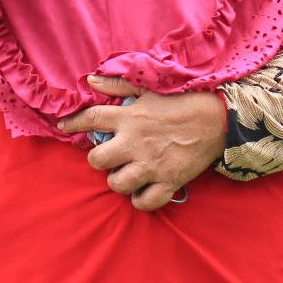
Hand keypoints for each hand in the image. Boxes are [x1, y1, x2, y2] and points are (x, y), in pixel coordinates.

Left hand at [58, 75, 225, 211]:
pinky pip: (144, 202)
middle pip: (97, 160)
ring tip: (126, 173)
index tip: (63, 126)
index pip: (90, 119)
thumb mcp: (149, 87)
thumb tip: (91, 80)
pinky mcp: (168, 181)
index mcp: (129, 118)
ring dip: (118, 180)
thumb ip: (118, 85)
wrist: (218, 118)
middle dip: (99, 159)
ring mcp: (151, 165)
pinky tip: (142, 189)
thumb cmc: (182, 101)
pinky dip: (140, 199)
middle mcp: (135, 144)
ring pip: (116, 184)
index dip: (73, 124)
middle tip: (110, 156)